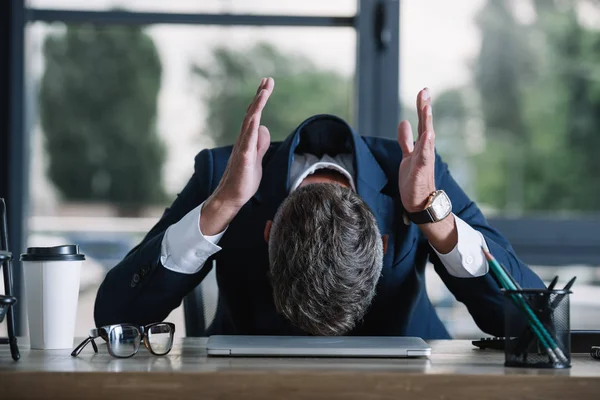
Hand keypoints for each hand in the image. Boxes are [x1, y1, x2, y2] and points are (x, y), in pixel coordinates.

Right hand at [200, 77, 273, 234]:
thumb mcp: (256, 158)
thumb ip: (260, 144)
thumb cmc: (243, 180)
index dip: (261, 100)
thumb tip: (263, 128)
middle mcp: (243, 141)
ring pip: (249, 124)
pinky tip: (255, 119)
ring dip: (256, 108)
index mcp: (248, 140)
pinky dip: (250, 130)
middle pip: (252, 114)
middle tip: (267, 80)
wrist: (231, 198)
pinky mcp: (243, 160)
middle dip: (260, 97)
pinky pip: (247, 142)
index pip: (255, 116)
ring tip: (263, 93)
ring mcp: (242, 149)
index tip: (266, 84)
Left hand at [397, 88, 435, 212]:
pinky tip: (428, 134)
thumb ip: (406, 140)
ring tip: (426, 107)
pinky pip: (424, 156)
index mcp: (421, 146)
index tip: (423, 91)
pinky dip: (426, 145)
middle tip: (425, 91)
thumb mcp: (407, 156)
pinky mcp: (421, 171)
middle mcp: (425, 150)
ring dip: (427, 122)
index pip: (422, 123)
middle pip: (425, 126)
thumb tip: (404, 122)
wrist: (421, 203)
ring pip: (426, 138)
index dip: (422, 107)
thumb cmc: (415, 181)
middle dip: (425, 108)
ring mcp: (424, 160)